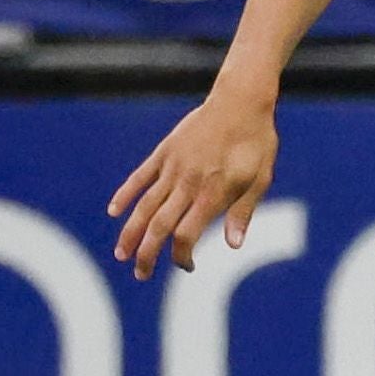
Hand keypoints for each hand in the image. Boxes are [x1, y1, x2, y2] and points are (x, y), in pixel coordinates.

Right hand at [108, 81, 281, 277]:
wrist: (240, 101)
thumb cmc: (256, 142)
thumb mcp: (260, 179)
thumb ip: (243, 212)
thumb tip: (233, 245)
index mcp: (212, 193)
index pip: (186, 234)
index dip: (181, 255)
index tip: (186, 265)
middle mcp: (187, 184)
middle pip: (159, 225)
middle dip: (147, 253)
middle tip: (140, 275)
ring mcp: (172, 167)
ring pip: (144, 205)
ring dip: (131, 231)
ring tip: (120, 254)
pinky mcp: (164, 152)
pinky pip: (140, 177)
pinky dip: (125, 194)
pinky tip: (114, 212)